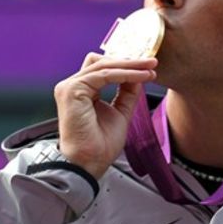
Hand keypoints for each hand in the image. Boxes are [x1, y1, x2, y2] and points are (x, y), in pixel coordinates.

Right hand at [53, 53, 157, 178]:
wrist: (90, 163)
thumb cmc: (100, 145)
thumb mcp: (121, 112)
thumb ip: (127, 93)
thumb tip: (139, 75)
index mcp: (82, 91)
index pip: (102, 67)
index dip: (125, 64)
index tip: (148, 67)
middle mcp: (73, 86)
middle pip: (102, 61)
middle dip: (129, 60)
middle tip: (152, 62)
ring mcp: (70, 87)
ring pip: (104, 65)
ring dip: (130, 65)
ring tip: (150, 68)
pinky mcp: (72, 90)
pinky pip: (104, 74)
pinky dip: (125, 74)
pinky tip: (141, 77)